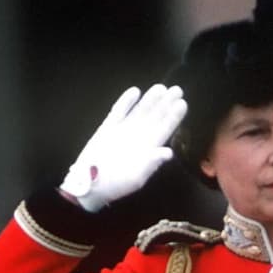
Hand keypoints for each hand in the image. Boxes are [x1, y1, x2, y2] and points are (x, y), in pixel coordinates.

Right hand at [61, 84, 187, 211]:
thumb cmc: (116, 184)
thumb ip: (152, 163)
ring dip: (150, 100)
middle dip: (166, 104)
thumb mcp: (137, 177)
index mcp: (149, 149)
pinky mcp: (108, 127)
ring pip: (140, 111)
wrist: (90, 185)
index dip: (173, 117)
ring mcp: (124, 131)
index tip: (182, 104)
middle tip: (177, 90)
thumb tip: (169, 152)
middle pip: (155, 117)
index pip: (165, 130)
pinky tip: (135, 91)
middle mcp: (139, 137)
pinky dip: (126, 101)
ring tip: (161, 88)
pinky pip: (119, 111)